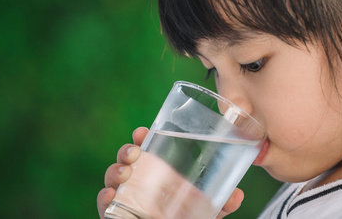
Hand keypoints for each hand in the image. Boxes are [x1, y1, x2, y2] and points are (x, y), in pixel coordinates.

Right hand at [97, 127, 243, 218]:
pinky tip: (110, 195)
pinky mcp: (119, 214)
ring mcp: (128, 197)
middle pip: (126, 160)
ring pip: (113, 178)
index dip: (141, 139)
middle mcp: (140, 182)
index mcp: (158, 173)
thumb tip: (238, 194)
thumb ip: (220, 204)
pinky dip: (103, 198)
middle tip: (134, 151)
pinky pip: (106, 205)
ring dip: (114, 171)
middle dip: (126, 151)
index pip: (146, 150)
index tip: (142, 132)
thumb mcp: (205, 211)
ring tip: (124, 172)